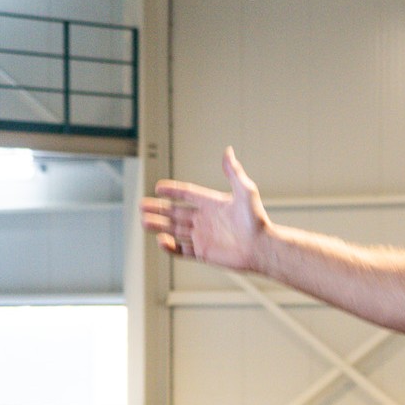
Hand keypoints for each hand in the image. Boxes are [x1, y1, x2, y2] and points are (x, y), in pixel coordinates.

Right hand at [140, 147, 271, 272]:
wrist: (261, 247)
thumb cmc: (256, 220)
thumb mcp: (245, 191)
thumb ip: (233, 172)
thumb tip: (228, 151)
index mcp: (213, 204)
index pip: (187, 194)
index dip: (172, 191)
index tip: (158, 187)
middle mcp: (206, 220)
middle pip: (176, 212)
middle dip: (159, 209)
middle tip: (142, 205)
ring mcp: (204, 237)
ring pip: (175, 230)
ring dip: (159, 225)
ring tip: (144, 221)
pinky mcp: (203, 253)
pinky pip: (181, 250)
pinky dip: (169, 247)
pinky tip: (161, 240)